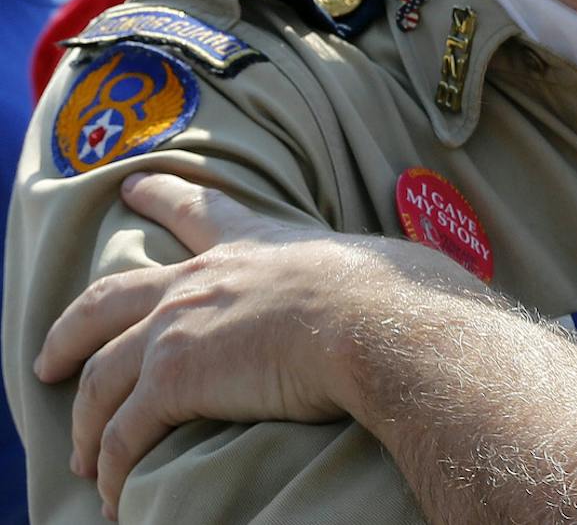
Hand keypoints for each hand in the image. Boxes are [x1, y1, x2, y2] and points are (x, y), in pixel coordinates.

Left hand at [34, 172, 483, 517]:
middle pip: (109, 297)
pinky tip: (114, 494)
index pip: (202, 209)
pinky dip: (113, 468)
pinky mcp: (172, 381)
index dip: (163, 196)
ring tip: (84, 458)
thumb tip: (423, 293)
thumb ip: (375, 278)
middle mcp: (204, 278)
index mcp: (258, 244)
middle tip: (50, 351)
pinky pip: (123, 434)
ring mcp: (179, 327)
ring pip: (100, 378)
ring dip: (86, 423)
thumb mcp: (379, 269)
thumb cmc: (402, 298)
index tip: (135, 185)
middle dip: (72, 329)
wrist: (381, 323)